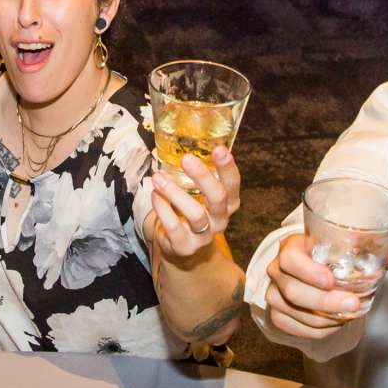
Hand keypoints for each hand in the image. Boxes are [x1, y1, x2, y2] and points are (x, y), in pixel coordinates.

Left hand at [148, 145, 240, 261]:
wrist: (184, 248)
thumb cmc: (192, 211)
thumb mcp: (202, 194)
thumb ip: (198, 174)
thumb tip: (181, 139)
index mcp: (228, 203)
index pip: (233, 183)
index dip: (228, 167)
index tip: (219, 149)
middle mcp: (220, 219)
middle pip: (218, 197)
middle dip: (203, 177)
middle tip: (187, 159)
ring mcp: (204, 235)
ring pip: (195, 214)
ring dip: (175, 193)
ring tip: (158, 178)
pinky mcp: (185, 245)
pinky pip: (174, 226)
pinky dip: (162, 209)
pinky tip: (154, 195)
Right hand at [264, 229, 387, 337]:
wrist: (304, 269)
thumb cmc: (327, 256)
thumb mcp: (347, 249)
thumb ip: (375, 253)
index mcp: (291, 248)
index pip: (291, 259)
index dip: (308, 272)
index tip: (332, 280)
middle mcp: (277, 271)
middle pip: (293, 292)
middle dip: (325, 302)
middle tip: (353, 305)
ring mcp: (274, 294)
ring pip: (296, 313)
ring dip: (324, 319)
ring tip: (349, 316)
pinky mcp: (277, 315)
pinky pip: (297, 329)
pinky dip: (318, 330)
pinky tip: (336, 324)